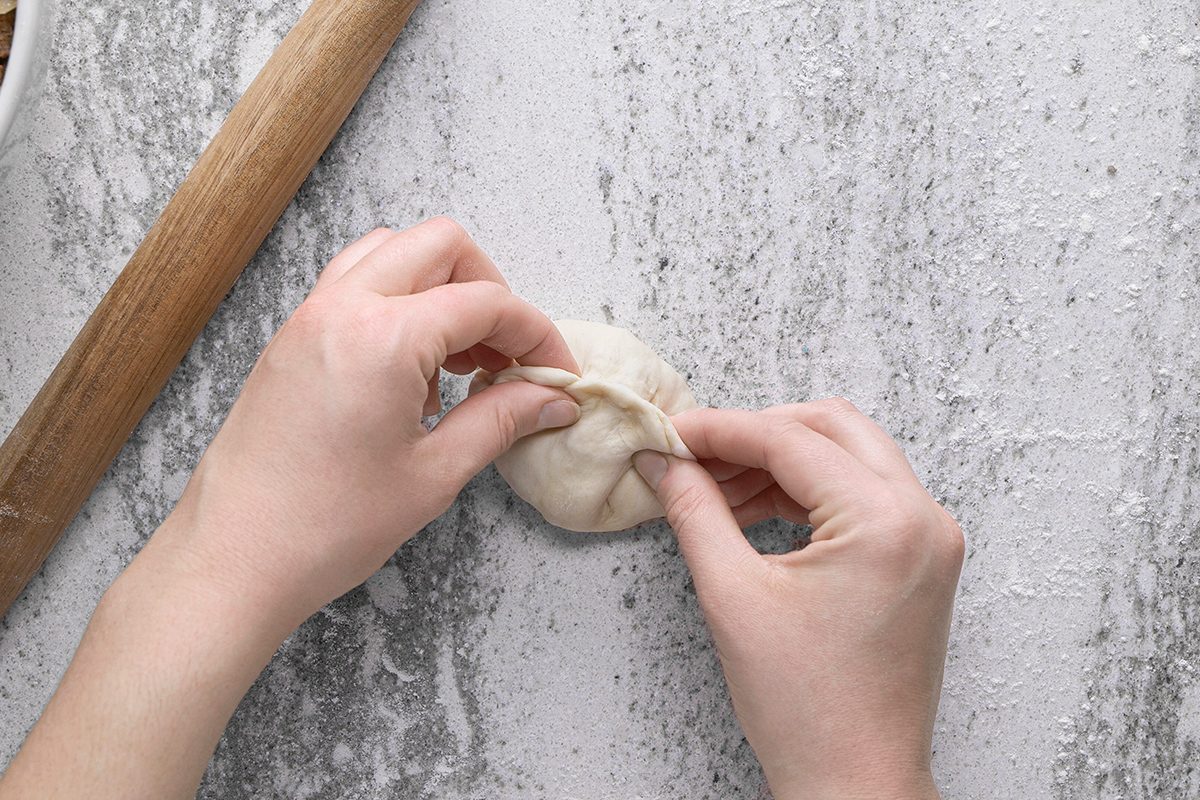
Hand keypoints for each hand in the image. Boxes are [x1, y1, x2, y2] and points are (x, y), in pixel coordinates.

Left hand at [161, 217, 580, 624]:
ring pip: (394, 252)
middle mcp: (341, 307)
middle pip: (442, 246)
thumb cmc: (325, 526)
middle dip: (490, 291)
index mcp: (382, 337)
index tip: (556, 373)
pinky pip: (355, 283)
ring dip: (441, 288)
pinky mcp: (292, 337)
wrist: (233, 559)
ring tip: (460, 361)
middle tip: (509, 356)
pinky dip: (398, 302)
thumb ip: (501, 420)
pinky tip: (412, 371)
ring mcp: (309, 316)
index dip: (537, 334)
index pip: (486, 302)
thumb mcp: (433, 474)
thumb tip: (551, 399)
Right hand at [633, 400, 962, 798]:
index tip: (671, 434)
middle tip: (694, 455)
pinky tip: (753, 511)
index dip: (720, 430)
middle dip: (755, 434)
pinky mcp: (921, 559)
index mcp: (885, 521)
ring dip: (780, 462)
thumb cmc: (807, 709)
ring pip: (848, 456)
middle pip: (830, 428)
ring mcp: (929, 538)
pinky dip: (807, 493)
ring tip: (714, 490)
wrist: (856, 781)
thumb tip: (665, 463)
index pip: (790, 440)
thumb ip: (695, 511)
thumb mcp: (732, 596)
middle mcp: (922, 518)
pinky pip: (863, 495)